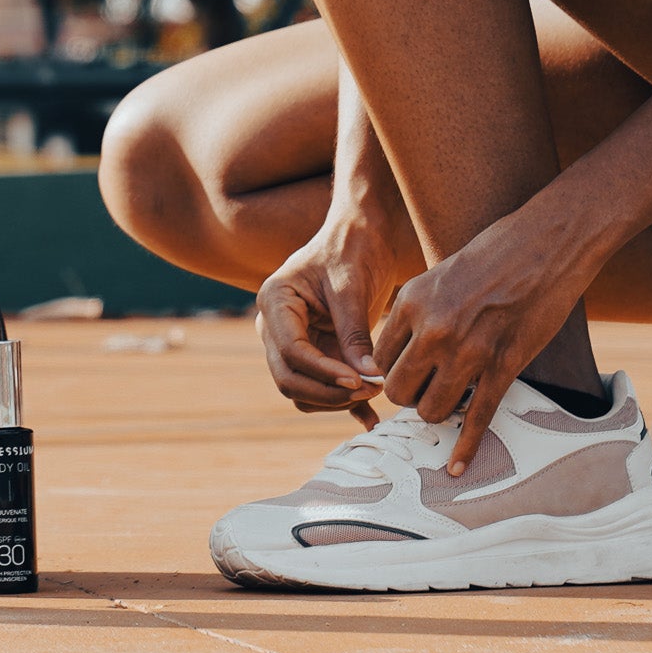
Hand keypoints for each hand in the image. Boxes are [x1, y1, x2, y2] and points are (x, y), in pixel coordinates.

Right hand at [256, 203, 401, 417]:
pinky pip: (321, 388)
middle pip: (288, 379)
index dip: (323, 372)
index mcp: (275, 301)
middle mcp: (276, 325)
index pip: (290, 352)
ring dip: (334, 400)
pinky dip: (343, 405)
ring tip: (376, 391)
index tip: (360, 381)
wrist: (361, 235)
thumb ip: (354, 333)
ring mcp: (293, 341)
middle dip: (327, 392)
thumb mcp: (352, 288)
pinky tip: (369, 418)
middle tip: (370, 390)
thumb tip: (367, 379)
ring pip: (301, 390)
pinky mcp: (316, 351)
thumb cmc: (351, 249)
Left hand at [374, 207, 589, 475]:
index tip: (402, 374)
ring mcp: (469, 351)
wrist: (544, 245)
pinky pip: (478, 417)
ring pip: (432, 409)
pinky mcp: (504, 366)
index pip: (378, 360)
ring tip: (446, 402)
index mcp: (410, 303)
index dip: (388, 373)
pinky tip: (457, 467)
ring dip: (436, 413)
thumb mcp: (435, 276)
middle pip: (399, 390)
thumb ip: (415, 313)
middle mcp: (433, 330)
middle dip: (407, 397)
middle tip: (422, 390)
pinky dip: (466, 446)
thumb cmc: (489, 256)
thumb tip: (402, 349)